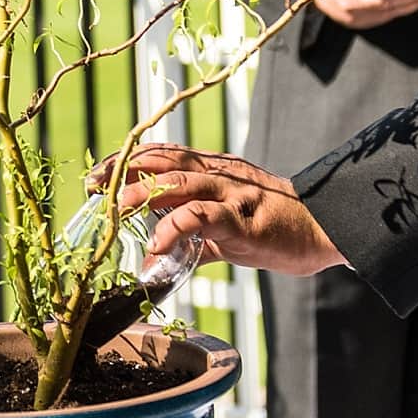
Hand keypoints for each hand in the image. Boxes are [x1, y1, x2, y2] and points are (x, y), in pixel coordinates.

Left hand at [89, 145, 344, 278]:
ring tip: (114, 208)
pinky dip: (173, 227)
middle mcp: (219, 174)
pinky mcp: (242, 218)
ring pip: (178, 181)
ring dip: (141, 193)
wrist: (324, 230)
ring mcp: (231, 193)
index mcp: (214, 171)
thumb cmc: (276, 229)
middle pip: (163, 160)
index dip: (128, 161)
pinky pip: (201, 216)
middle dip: (123, 170)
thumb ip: (194, 243)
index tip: (98, 175)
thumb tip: (158, 263)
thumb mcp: (227, 232)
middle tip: (93, 184)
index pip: (163, 155)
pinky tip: (155, 244)